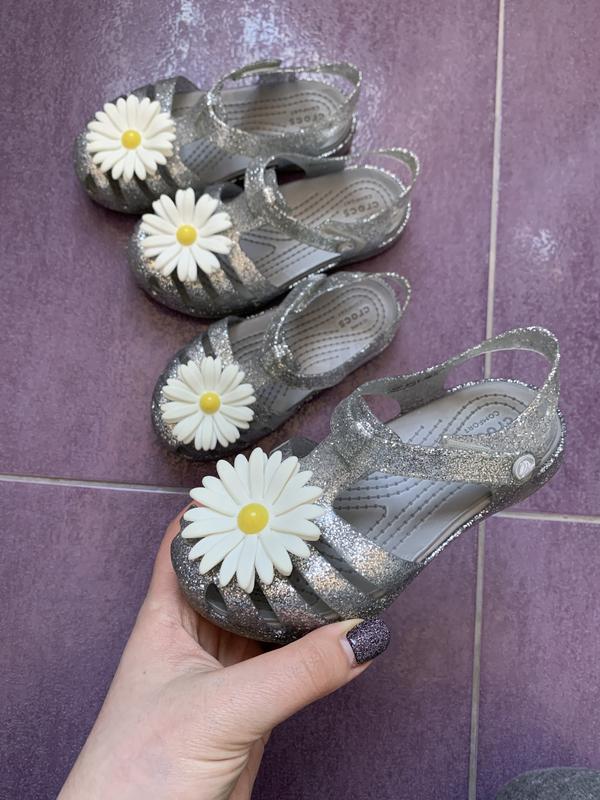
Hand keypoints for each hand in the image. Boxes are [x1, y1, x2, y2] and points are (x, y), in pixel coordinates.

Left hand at [59, 506, 389, 799]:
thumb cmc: (138, 774)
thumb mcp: (220, 710)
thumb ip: (295, 674)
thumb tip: (362, 636)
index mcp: (165, 618)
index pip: (186, 545)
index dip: (218, 511)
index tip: (262, 484)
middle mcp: (193, 637)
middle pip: (235, 577)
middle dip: (269, 549)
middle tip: (315, 516)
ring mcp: (223, 672)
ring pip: (264, 619)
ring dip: (296, 596)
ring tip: (337, 559)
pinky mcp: (250, 707)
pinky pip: (286, 663)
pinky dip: (313, 645)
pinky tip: (341, 627)